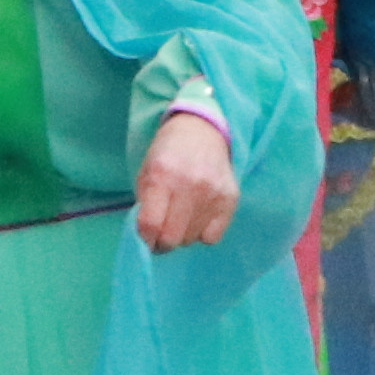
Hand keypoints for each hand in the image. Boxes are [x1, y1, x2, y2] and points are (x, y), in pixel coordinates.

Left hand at [131, 106, 239, 250]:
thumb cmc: (167, 156)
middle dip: (162, 242)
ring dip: (182, 235)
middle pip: (172, 238)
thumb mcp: (145, 174)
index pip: (150, 224)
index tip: (146, 238)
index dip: (145, 239)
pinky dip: (202, 234)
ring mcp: (213, 192)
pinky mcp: (231, 199)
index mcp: (161, 175)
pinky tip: (199, 217)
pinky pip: (212, 238)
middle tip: (161, 234)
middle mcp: (189, 183)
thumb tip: (148, 240)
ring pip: (191, 239)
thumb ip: (144, 207)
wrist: (200, 132)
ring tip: (181, 217)